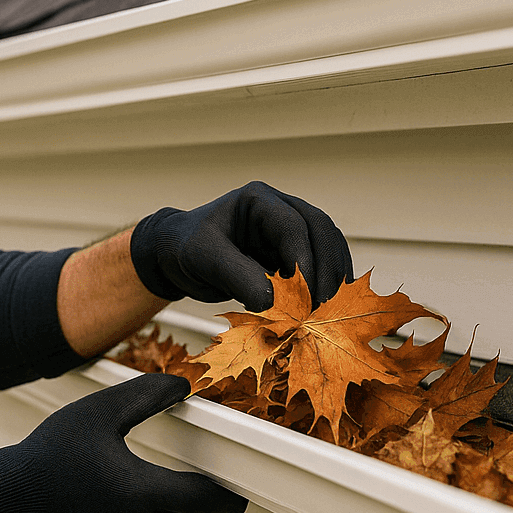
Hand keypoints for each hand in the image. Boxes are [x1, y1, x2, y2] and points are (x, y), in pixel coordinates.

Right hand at [0, 373, 246, 512]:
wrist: (7, 496)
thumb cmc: (51, 452)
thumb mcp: (101, 411)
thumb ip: (146, 395)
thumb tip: (182, 386)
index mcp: (143, 493)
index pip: (203, 501)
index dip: (226, 498)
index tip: (240, 498)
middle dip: (208, 511)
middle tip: (221, 500)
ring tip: (182, 500)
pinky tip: (133, 506)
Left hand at [130, 182, 351, 310]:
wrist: (179, 256)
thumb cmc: (187, 248)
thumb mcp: (205, 260)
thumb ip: (237, 277)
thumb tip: (272, 303)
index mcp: (259, 200)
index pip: (294, 227)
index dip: (304, 262)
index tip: (305, 298)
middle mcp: (282, 209)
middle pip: (322, 232)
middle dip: (326, 271)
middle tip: (322, 308)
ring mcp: (292, 230)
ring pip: (330, 248)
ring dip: (333, 280)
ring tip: (327, 313)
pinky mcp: (294, 252)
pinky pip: (322, 266)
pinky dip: (327, 287)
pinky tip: (327, 310)